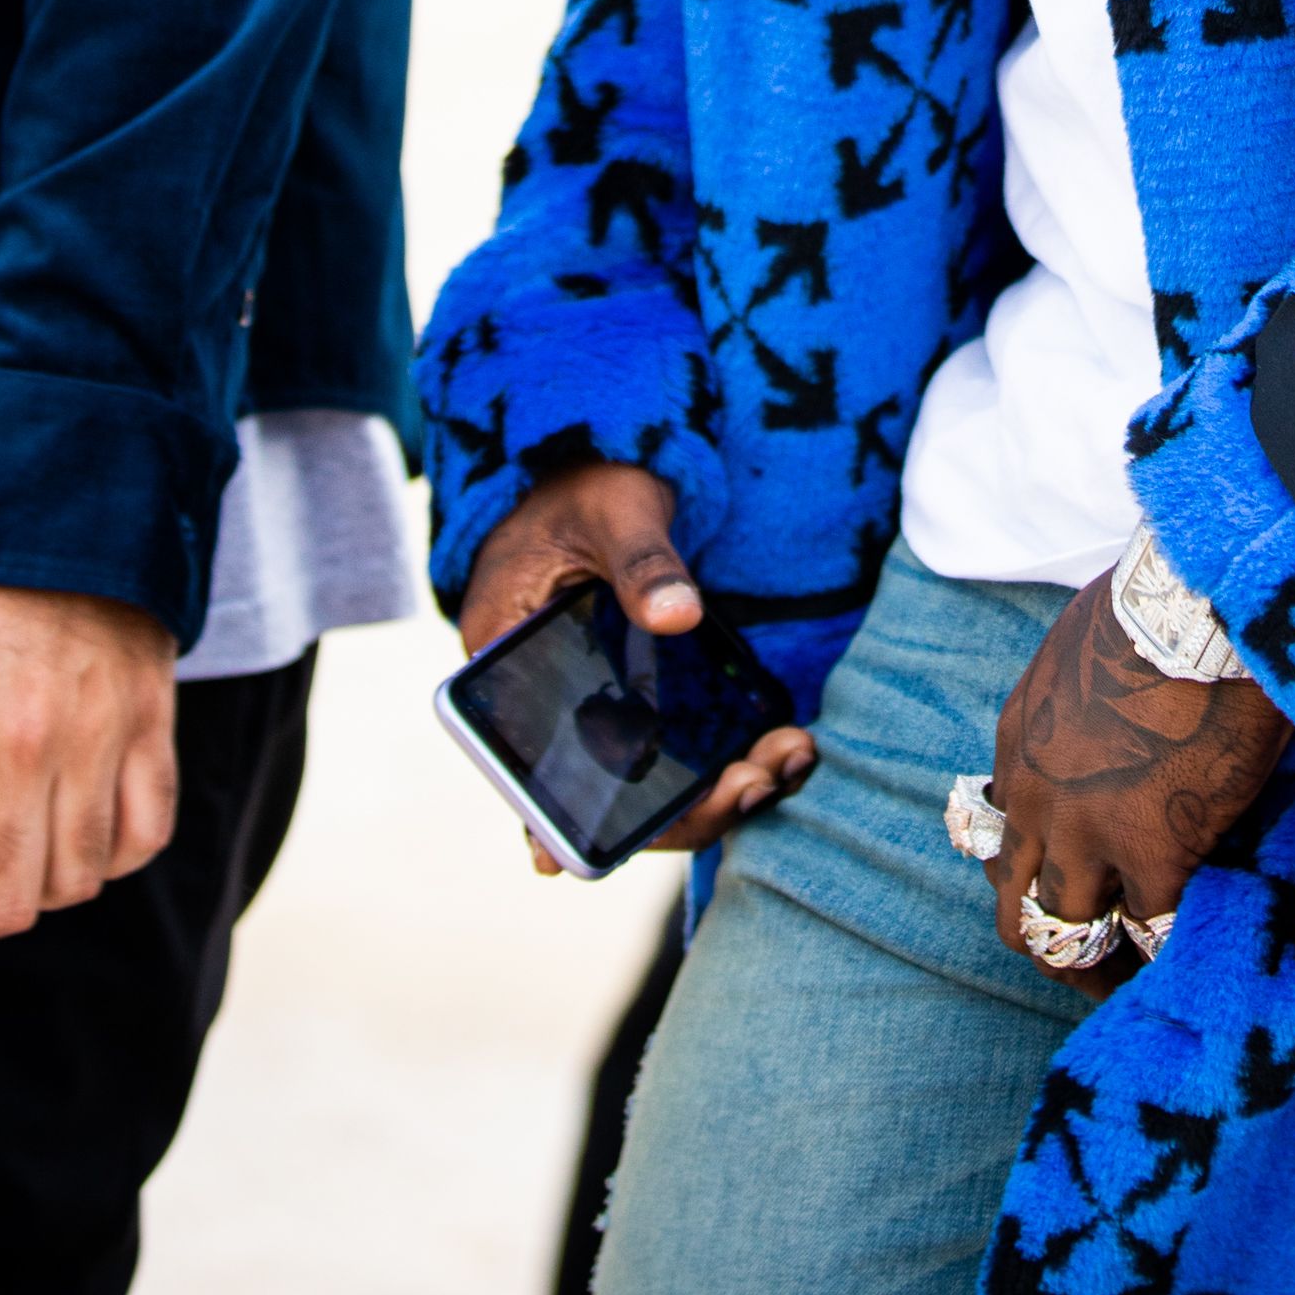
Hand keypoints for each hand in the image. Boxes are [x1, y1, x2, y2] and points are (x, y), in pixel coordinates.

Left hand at [0, 578, 178, 1000]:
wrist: (52, 484)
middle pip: (6, 898)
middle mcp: (18, 743)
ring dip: (43, 890)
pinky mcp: (150, 716)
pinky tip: (86, 841)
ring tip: (20, 865)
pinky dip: (115, 855)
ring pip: (76, 875)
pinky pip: (145, 828)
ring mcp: (93, 733)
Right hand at [457, 462, 813, 872]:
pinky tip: (781, 752)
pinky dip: (725, 761)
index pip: (540, 779)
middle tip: (764, 775)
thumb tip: (677, 616)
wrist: (596, 466)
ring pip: (650, 785)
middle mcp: (544, 710)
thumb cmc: (587, 486)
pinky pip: (676, 754)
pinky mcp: (638, 700)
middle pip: (607, 796)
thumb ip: (642, 559)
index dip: (595, 824)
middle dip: (692, 804)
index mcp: (504, 672)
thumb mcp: (614, 509)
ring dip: (719, 788)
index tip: (662, 827)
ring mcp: (594, 711)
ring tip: (790, 757)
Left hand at [988, 572, 1289, 994]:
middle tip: (1092, 965)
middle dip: (1049, 947)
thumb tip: (1116, 726)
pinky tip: (1190, 954)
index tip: (1076, 887)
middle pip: (1014, 908)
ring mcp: (1088, 833)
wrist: (1198, 601)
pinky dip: (1165, 953)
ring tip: (1134, 982)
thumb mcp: (1082, 650)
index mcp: (1016, 746)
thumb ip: (1079, 706)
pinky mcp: (1154, 850)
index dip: (1038, 874)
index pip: (1003, 842)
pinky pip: (1150, 933)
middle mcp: (1033, 800)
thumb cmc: (1158, 603)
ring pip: (1065, 936)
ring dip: (1096, 969)